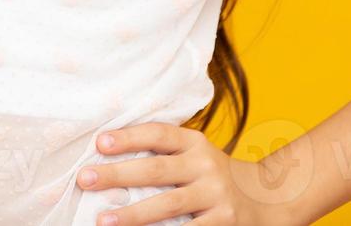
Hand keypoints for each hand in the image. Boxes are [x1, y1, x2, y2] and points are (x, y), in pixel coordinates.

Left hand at [75, 123, 290, 225]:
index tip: (100, 142)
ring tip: (103, 220)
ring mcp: (216, 197)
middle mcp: (206, 166)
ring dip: (132, 215)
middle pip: (157, 170)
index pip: (159, 134)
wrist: (265, 201)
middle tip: (86, 179)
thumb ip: (163, 152)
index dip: (130, 136)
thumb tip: (105, 154)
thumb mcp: (195, 155)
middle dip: (118, 174)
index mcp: (195, 143)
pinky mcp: (223, 225)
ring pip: (168, 206)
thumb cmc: (211, 176)